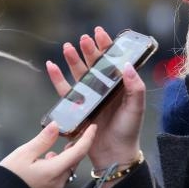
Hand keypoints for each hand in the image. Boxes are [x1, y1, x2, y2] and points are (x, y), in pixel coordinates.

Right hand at [0, 122, 95, 187]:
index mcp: (54, 171)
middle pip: (73, 163)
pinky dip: (56, 172)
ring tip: (48, 155)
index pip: (78, 152)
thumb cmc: (8, 178)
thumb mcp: (23, 154)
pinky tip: (44, 168)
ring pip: (66, 173)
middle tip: (68, 139)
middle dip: (72, 150)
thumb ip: (42, 140)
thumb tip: (56, 126)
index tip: (92, 128)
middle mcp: (58, 184)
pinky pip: (59, 182)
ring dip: (62, 162)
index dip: (87, 138)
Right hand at [46, 26, 145, 170]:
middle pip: (94, 64)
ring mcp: (89, 97)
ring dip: (72, 60)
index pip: (112, 61)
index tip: (99, 33)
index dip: (106, 46)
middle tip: (83, 38)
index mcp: (119, 86)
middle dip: (88, 50)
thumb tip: (127, 66)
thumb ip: (135, 87)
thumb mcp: (136, 108)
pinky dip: (57, 78)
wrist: (113, 154)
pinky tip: (51, 66)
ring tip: (67, 47)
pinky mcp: (77, 107)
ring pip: (79, 74)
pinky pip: (65, 90)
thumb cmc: (128, 131)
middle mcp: (104, 89)